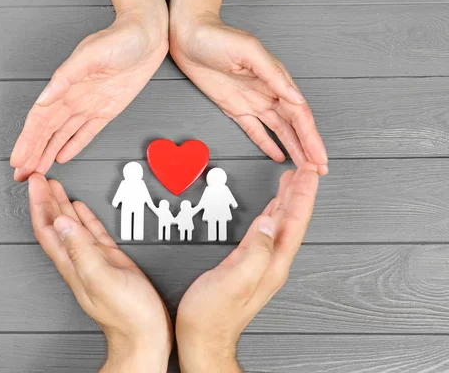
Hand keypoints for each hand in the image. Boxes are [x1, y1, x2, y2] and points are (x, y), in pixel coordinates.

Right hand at [11, 6, 167, 180]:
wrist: (146, 36)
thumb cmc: (119, 39)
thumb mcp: (90, 54)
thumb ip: (65, 77)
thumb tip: (44, 99)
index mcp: (64, 85)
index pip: (39, 119)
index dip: (27, 140)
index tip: (17, 159)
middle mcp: (73, 98)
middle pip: (47, 131)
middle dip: (32, 153)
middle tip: (21, 174)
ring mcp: (88, 106)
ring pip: (63, 135)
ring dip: (48, 152)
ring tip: (37, 170)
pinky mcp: (106, 110)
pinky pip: (86, 133)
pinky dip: (73, 145)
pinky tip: (62, 157)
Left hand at [28, 174, 171, 371]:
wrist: (145, 333)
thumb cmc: (126, 315)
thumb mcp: (101, 278)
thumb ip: (81, 250)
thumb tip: (61, 221)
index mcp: (71, 264)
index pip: (47, 229)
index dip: (39, 204)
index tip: (35, 183)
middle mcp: (78, 260)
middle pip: (55, 223)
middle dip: (46, 199)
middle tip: (40, 177)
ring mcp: (93, 259)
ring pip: (71, 225)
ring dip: (61, 204)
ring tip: (54, 186)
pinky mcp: (110, 260)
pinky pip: (91, 233)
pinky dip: (84, 217)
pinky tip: (80, 208)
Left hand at [170, 13, 327, 174]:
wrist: (189, 37)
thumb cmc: (217, 37)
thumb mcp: (249, 51)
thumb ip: (273, 75)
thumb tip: (294, 97)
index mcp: (276, 78)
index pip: (299, 113)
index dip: (311, 136)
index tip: (320, 156)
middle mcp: (268, 92)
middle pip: (293, 125)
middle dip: (308, 147)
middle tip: (318, 169)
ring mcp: (252, 101)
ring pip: (278, 131)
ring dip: (292, 148)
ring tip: (303, 167)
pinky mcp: (235, 108)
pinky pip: (255, 130)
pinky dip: (267, 144)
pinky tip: (278, 155)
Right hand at [175, 164, 319, 371]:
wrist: (202, 340)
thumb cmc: (212, 317)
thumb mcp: (234, 280)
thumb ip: (255, 251)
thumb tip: (269, 222)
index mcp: (272, 264)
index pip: (295, 222)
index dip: (303, 195)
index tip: (309, 173)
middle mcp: (271, 264)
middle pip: (292, 220)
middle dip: (300, 192)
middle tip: (305, 170)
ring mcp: (261, 265)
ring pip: (281, 224)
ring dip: (288, 201)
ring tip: (292, 182)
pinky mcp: (247, 265)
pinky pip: (266, 232)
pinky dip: (272, 215)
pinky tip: (271, 210)